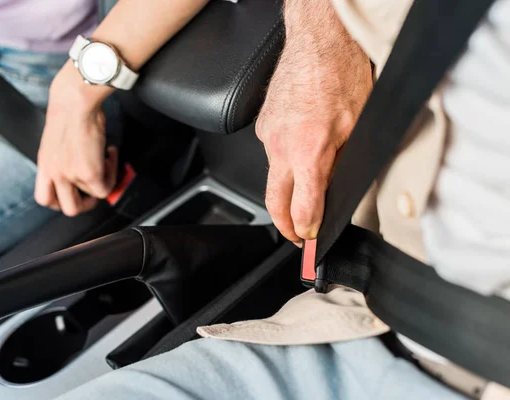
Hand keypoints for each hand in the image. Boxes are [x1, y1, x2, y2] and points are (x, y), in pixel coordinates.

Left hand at [35, 62, 117, 215]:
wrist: (75, 100)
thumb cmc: (70, 110)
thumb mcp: (58, 140)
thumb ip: (64, 158)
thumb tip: (82, 166)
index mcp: (45, 165)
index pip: (45, 199)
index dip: (62, 200)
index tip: (75, 191)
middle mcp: (54, 173)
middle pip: (66, 208)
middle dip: (84, 203)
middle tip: (94, 189)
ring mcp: (70, 175)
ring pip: (91, 199)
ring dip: (102, 183)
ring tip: (105, 161)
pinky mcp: (88, 173)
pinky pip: (105, 189)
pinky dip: (113, 174)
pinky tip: (110, 154)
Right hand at [256, 0, 371, 244]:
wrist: (318, 40)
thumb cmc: (341, 74)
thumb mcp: (357, 128)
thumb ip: (342, 166)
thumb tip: (335, 192)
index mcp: (307, 152)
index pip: (301, 209)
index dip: (308, 231)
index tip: (311, 240)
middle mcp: (281, 147)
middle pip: (273, 202)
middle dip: (284, 226)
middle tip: (297, 238)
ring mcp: (268, 136)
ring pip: (273, 176)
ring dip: (286, 190)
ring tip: (305, 193)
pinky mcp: (263, 125)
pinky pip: (272, 152)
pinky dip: (284, 162)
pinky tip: (300, 153)